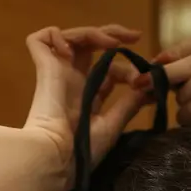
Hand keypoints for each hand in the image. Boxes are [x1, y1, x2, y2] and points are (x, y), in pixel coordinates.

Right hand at [23, 24, 144, 183]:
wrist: (58, 157)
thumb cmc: (84, 148)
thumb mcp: (113, 125)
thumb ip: (129, 104)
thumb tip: (149, 86)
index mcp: (89, 97)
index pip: (110, 71)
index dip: (128, 68)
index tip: (144, 77)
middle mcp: (73, 81)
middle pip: (91, 45)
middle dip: (112, 34)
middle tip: (134, 36)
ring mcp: (58, 73)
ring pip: (72, 37)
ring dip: (93, 32)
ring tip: (111, 42)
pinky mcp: (44, 68)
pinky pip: (41, 39)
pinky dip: (56, 36)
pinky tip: (70, 50)